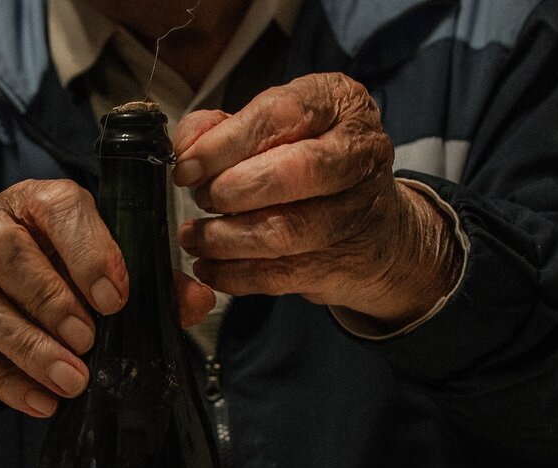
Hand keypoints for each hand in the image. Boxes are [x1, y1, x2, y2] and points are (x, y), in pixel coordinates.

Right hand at [0, 179, 217, 416]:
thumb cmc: (46, 282)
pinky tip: (40, 402)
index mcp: (32, 203)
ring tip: (69, 380)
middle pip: (3, 250)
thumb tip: (197, 301)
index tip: (115, 298)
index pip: (56, 206)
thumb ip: (147, 285)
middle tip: (88, 341)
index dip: (87, 250)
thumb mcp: (94, 275)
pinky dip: (3, 379)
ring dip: (25, 344)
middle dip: (50, 299)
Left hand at [172, 73, 457, 328]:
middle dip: (229, 190)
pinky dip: (233, 275)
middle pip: (291, 171)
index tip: (186, 167)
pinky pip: (280, 274)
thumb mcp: (269, 131)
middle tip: (202, 199)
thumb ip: (220, 129)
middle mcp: (359, 151)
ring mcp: (358, 210)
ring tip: (196, 237)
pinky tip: (210, 267)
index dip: (224, 144)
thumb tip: (184, 146)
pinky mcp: (344, 262)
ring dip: (224, 238)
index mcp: (338, 103)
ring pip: (283, 229)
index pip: (280, 114)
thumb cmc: (308, 167)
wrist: (372, 227)